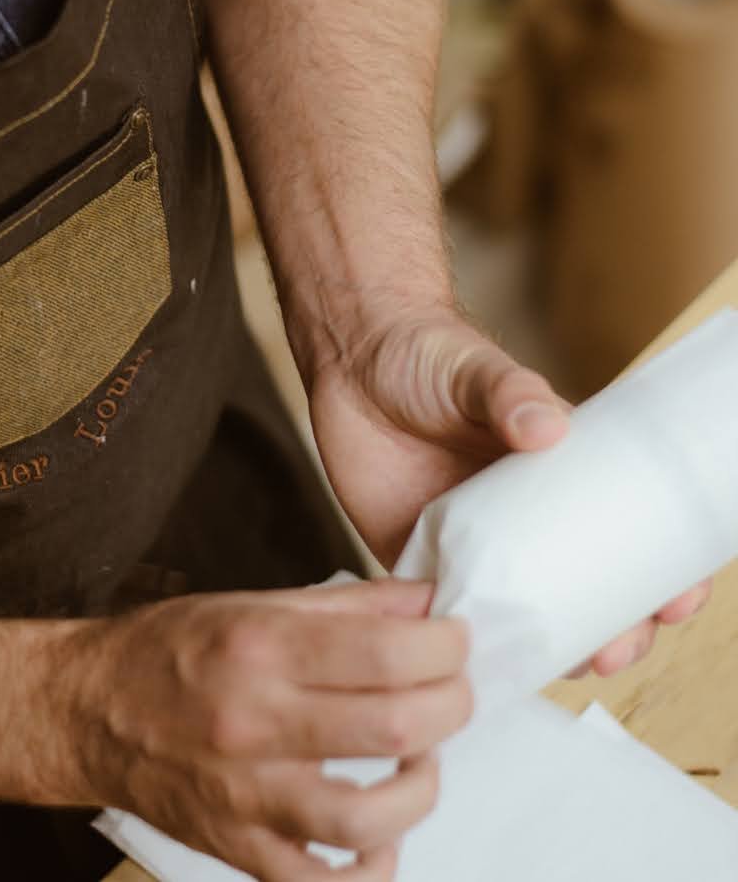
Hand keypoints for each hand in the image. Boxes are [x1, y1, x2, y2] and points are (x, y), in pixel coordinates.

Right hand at [53, 578, 470, 880]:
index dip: (445, 646)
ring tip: (420, 761)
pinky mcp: (237, 846)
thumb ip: (348, 605)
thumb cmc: (171, 649)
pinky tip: (381, 836)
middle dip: (452, 705)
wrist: (89, 709)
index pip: (387, 650)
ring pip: (367, 818)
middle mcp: (255, 720)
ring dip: (420, 788)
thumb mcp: (255, 601)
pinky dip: (368, 868)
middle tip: (454, 690)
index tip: (456, 640)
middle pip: (394, 726)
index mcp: (262, 646)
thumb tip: (426, 603)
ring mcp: (246, 794)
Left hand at [307, 301, 709, 675]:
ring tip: (564, 669)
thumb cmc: (425, 353)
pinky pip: (446, 616)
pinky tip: (479, 673)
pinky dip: (464, 647)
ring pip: (522, 615)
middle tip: (616, 650)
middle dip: (614, 629)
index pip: (623, 530)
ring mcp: (472, 543)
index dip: (657, 574)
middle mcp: (520, 519)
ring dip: (547, 650)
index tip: (675, 603)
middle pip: (582, 589)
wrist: (350, 358)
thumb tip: (547, 427)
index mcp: (553, 475)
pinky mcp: (417, 556)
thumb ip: (509, 392)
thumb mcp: (475, 369)